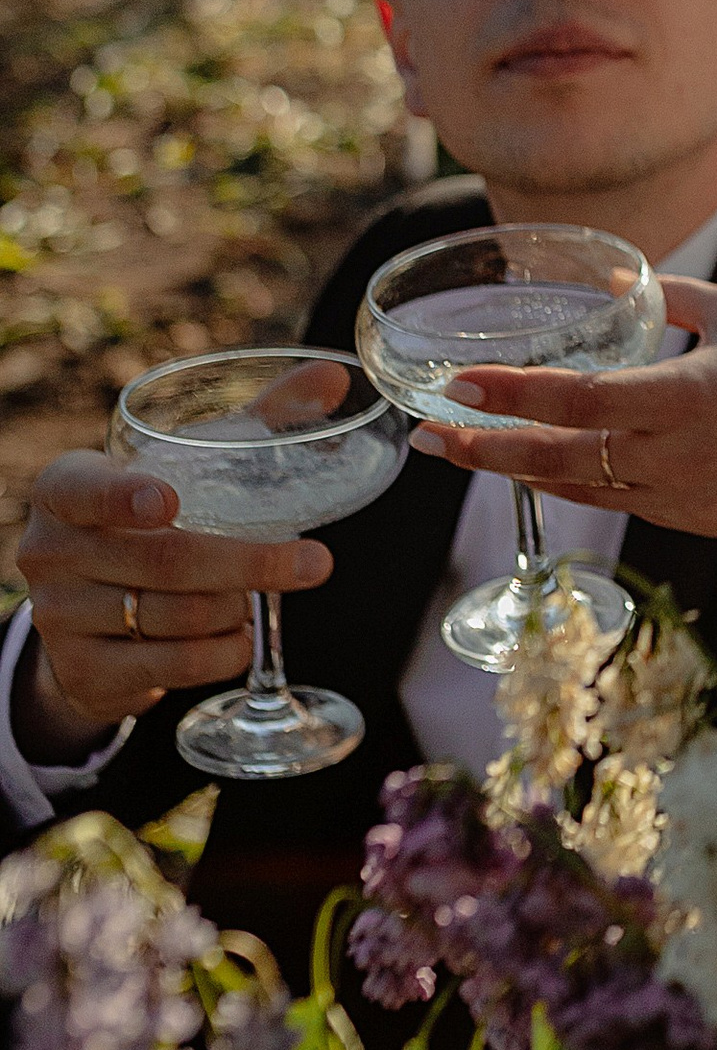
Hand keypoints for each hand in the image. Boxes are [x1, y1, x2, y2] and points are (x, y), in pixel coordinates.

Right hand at [14, 448, 334, 749]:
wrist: (90, 613)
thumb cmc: (149, 517)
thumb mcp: (185, 464)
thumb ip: (258, 418)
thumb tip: (333, 377)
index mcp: (65, 488)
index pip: (86, 490)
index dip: (124, 497)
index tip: (170, 501)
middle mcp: (50, 551)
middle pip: (162, 561)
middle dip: (250, 563)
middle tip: (315, 563)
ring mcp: (59, 616)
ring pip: (174, 617)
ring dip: (237, 608)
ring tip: (260, 596)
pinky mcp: (82, 671)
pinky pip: (169, 668)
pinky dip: (220, 654)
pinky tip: (240, 637)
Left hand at [411, 278, 716, 540]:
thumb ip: (669, 296)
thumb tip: (620, 278)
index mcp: (682, 399)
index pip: (574, 399)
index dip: (509, 394)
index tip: (457, 386)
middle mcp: (672, 456)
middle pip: (557, 459)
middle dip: (484, 448)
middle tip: (429, 438)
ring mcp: (680, 496)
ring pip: (578, 490)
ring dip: (518, 471)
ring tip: (466, 453)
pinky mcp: (693, 520)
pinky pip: (618, 504)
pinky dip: (575, 484)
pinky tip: (544, 469)